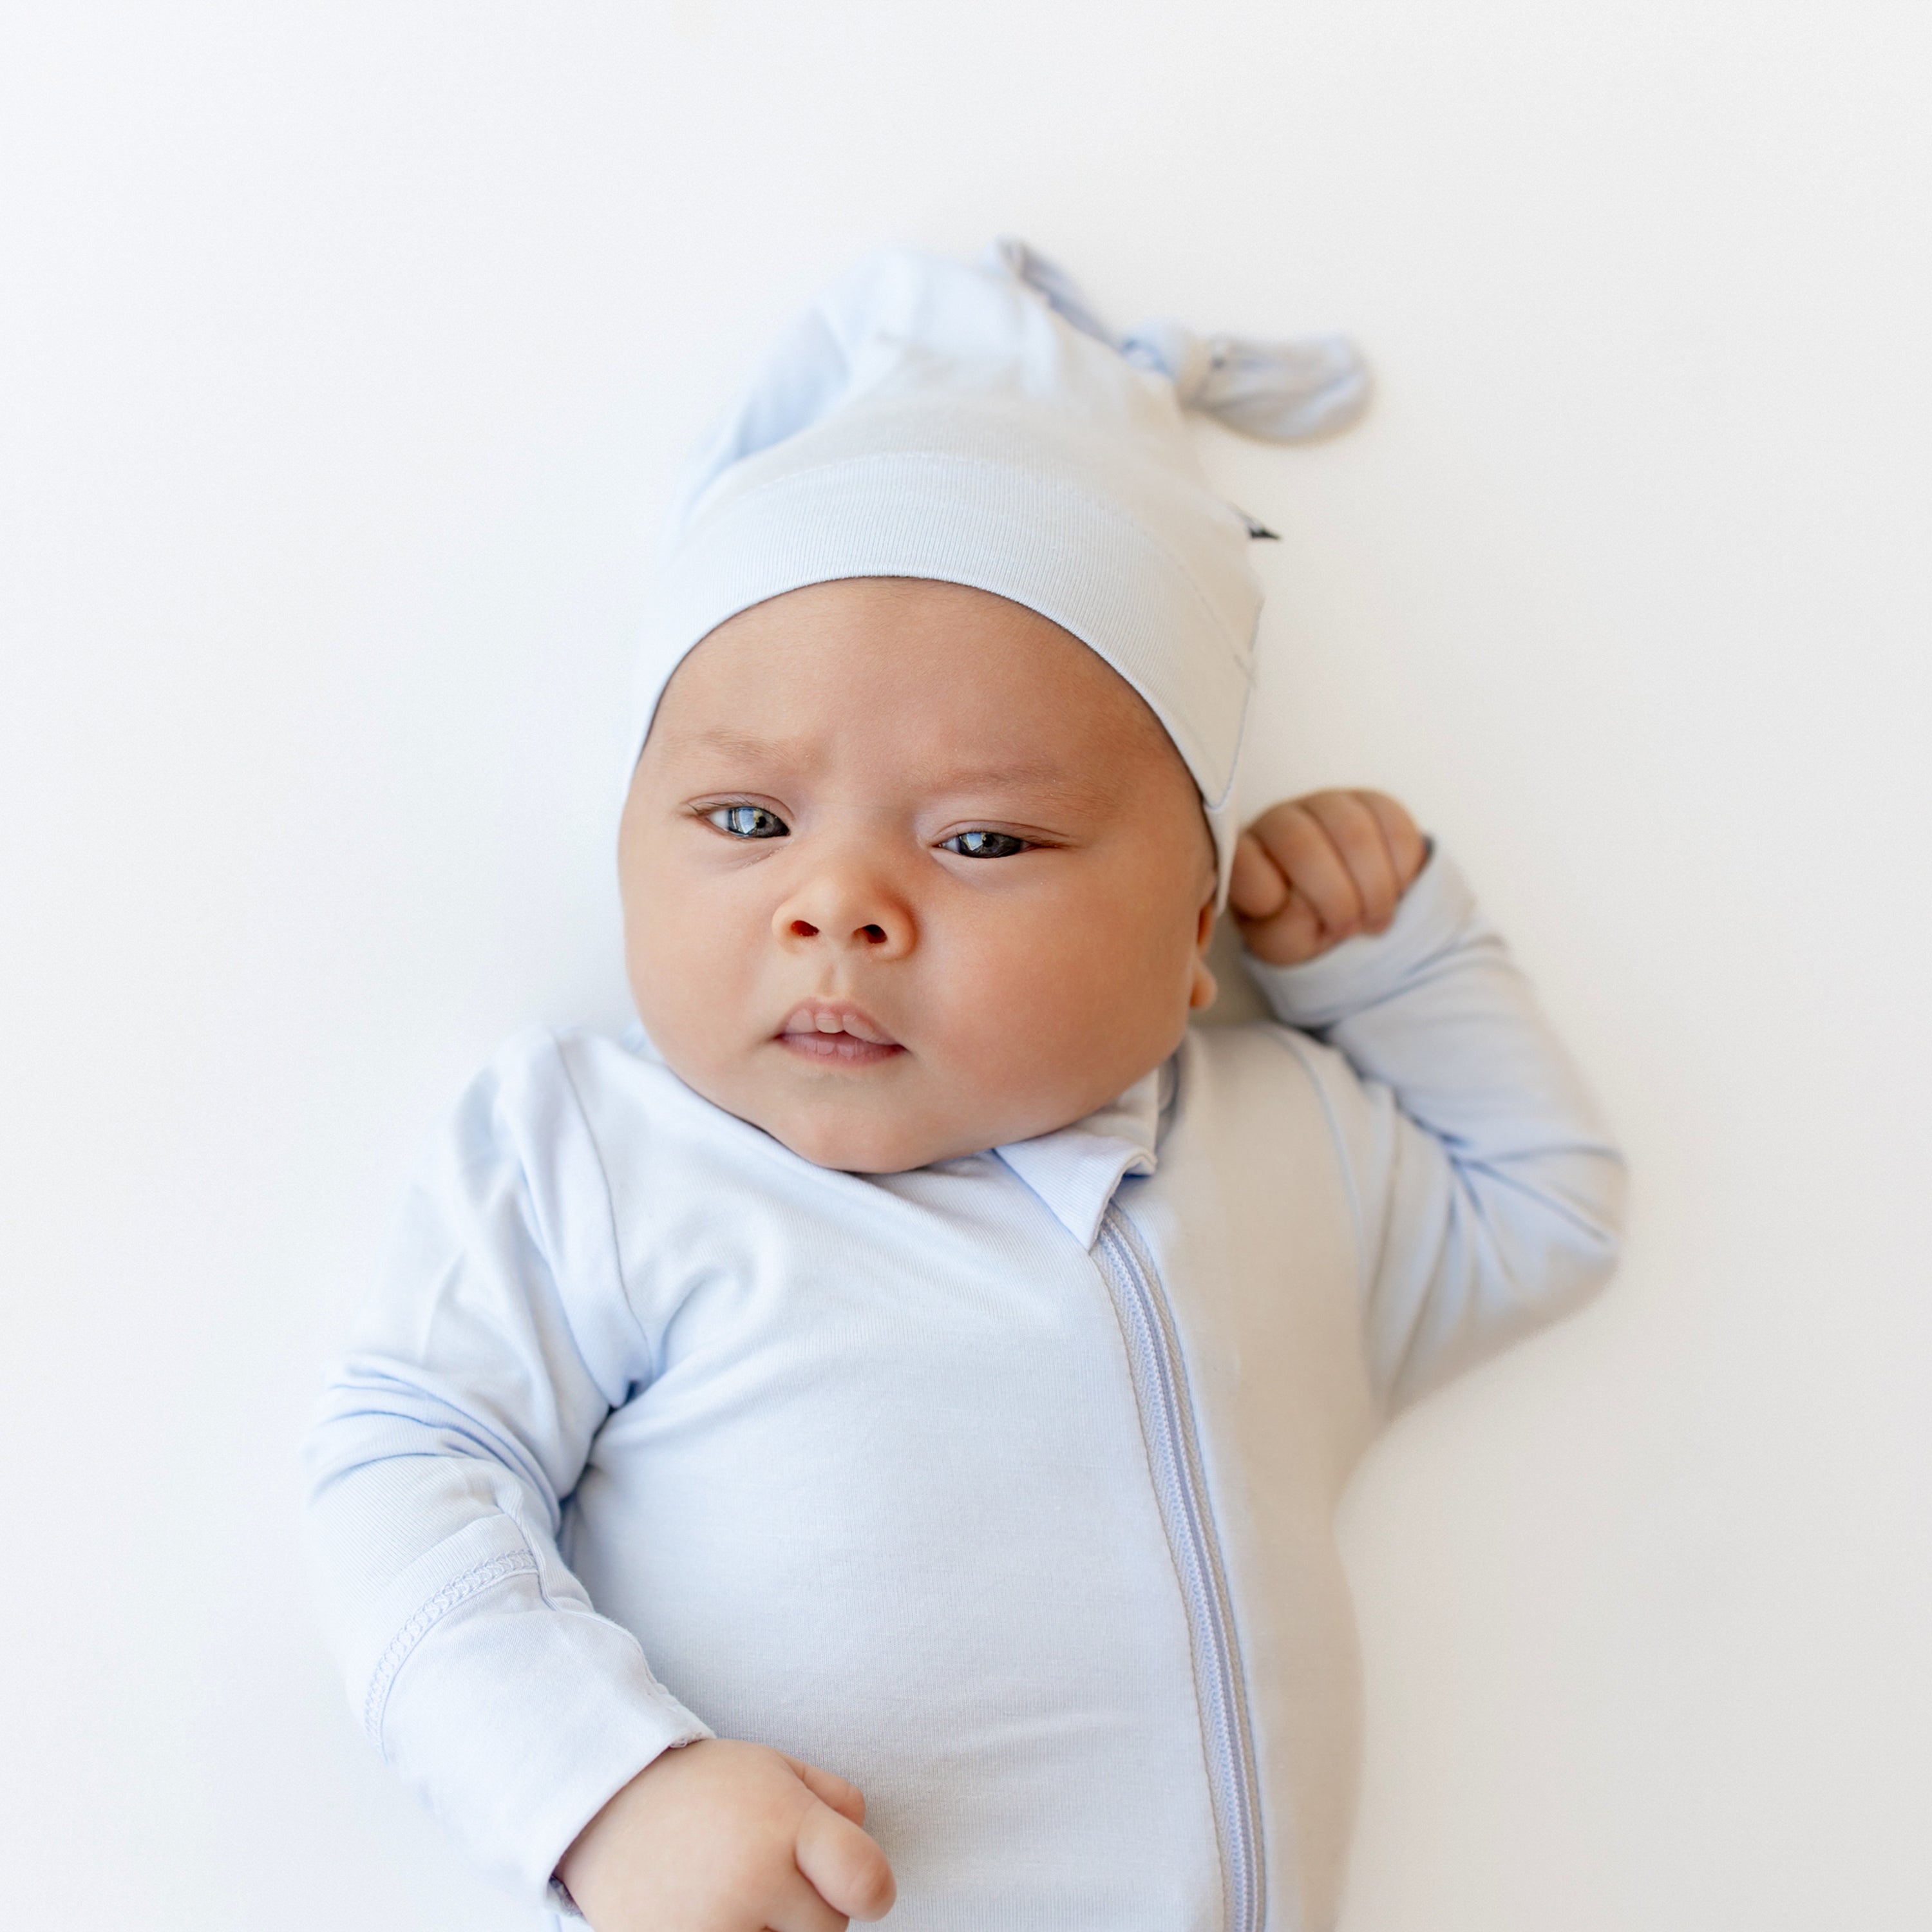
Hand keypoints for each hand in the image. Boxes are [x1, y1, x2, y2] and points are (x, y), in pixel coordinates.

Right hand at [556, 1737, 895, 1931]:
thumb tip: (873, 1873)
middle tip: (769, 1875)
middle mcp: (749, 1884)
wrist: (603, 1805)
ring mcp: (709, 1931)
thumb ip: (839, 1806)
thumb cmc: (704, 1788)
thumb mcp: (777, 1769)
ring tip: (733, 1895)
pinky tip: (708, 1913)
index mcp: (781, 1827)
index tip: (860, 1887)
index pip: (866, 1883)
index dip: (873, 1889)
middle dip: (811, 1910)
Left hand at [1230, 790, 1426, 965]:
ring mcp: (1327, 805)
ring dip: (1373, 889)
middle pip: (1303, 845)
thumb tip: (1303, 903)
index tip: (1281, 916)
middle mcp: (1281, 820)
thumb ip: (1283, 928)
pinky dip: (1401, 873)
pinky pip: (1395, 828)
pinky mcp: (1373, 804)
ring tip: (1374, 920)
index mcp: (1246, 854)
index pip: (1243, 859)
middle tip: (1347, 930)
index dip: (1263, 892)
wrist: (1346, 913)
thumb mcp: (1283, 943)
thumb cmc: (1301, 926)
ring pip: (1355, 832)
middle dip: (1334, 898)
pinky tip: (1394, 892)